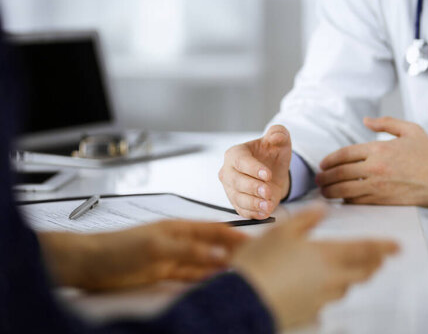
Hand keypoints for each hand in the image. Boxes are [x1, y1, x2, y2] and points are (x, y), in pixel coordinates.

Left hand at [38, 220, 247, 290]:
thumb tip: (219, 252)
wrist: (88, 264)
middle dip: (232, 253)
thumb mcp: (158, 247)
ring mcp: (171, 258)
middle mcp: (178, 241)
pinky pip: (189, 276)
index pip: (215, 230)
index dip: (236, 236)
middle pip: (212, 246)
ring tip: (239, 275)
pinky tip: (213, 284)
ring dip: (219, 268)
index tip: (256, 242)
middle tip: (252, 262)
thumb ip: (190, 250)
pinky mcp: (162, 274)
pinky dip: (203, 280)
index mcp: (179, 228)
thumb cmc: (115, 248)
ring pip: (203, 263)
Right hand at [219, 125, 291, 219]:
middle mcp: (228, 171)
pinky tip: (264, 213)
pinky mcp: (237, 203)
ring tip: (267, 204)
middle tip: (267, 191)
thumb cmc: (271, 155)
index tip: (268, 175)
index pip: (241, 161)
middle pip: (236, 181)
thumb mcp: (279, 141)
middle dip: (253, 187)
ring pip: (238, 198)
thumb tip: (276, 136)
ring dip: (253, 203)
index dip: (254, 169)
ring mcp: (231, 189)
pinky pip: (242, 211)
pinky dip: (253, 213)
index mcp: (235, 154)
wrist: (273, 174)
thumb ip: (278, 134)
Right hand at [232, 206, 398, 329]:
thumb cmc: (260, 263)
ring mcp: (321, 299)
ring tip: (349, 270)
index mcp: (327, 254)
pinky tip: (317, 288)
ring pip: (346, 287)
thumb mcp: (281, 231)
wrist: (243, 299)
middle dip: (373, 263)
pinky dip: (329, 292)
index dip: (383, 247)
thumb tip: (321, 210)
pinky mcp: (310, 313)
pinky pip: (327, 302)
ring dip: (353, 277)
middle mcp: (331, 279)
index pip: (365, 249)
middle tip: (378, 258)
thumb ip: (306, 219)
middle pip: (362, 271)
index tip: (397, 247)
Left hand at [316, 117, 427, 207]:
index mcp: (379, 148)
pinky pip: (357, 202)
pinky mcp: (382, 201)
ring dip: (330, 191)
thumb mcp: (411, 130)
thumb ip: (386, 123)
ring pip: (344, 190)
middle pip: (340, 173)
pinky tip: (342, 200)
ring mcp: (377, 186)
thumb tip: (366, 121)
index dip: (329, 160)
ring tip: (324, 192)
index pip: (344, 154)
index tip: (323, 164)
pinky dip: (346, 201)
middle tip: (318, 180)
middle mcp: (375, 167)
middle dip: (325, 177)